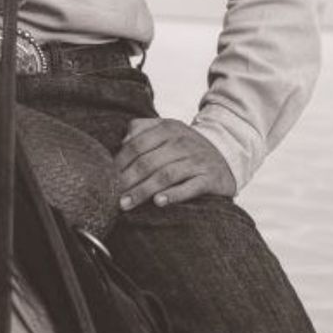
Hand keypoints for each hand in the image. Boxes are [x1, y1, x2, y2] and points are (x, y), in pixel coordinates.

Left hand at [115, 117, 235, 210]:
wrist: (226, 154)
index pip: (137, 144)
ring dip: (143, 191)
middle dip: (127, 180)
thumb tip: (122, 141)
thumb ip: (142, 129)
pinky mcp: (210, 178)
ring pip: (165, 175)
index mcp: (168, 128)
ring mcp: (197, 160)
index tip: (106, 177)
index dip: (120, 162)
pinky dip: (174, 194)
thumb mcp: (167, 130)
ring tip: (127, 204)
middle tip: (112, 195)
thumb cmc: (186, 145)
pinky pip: (190, 187)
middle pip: (148, 162)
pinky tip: (158, 202)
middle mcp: (182, 142)